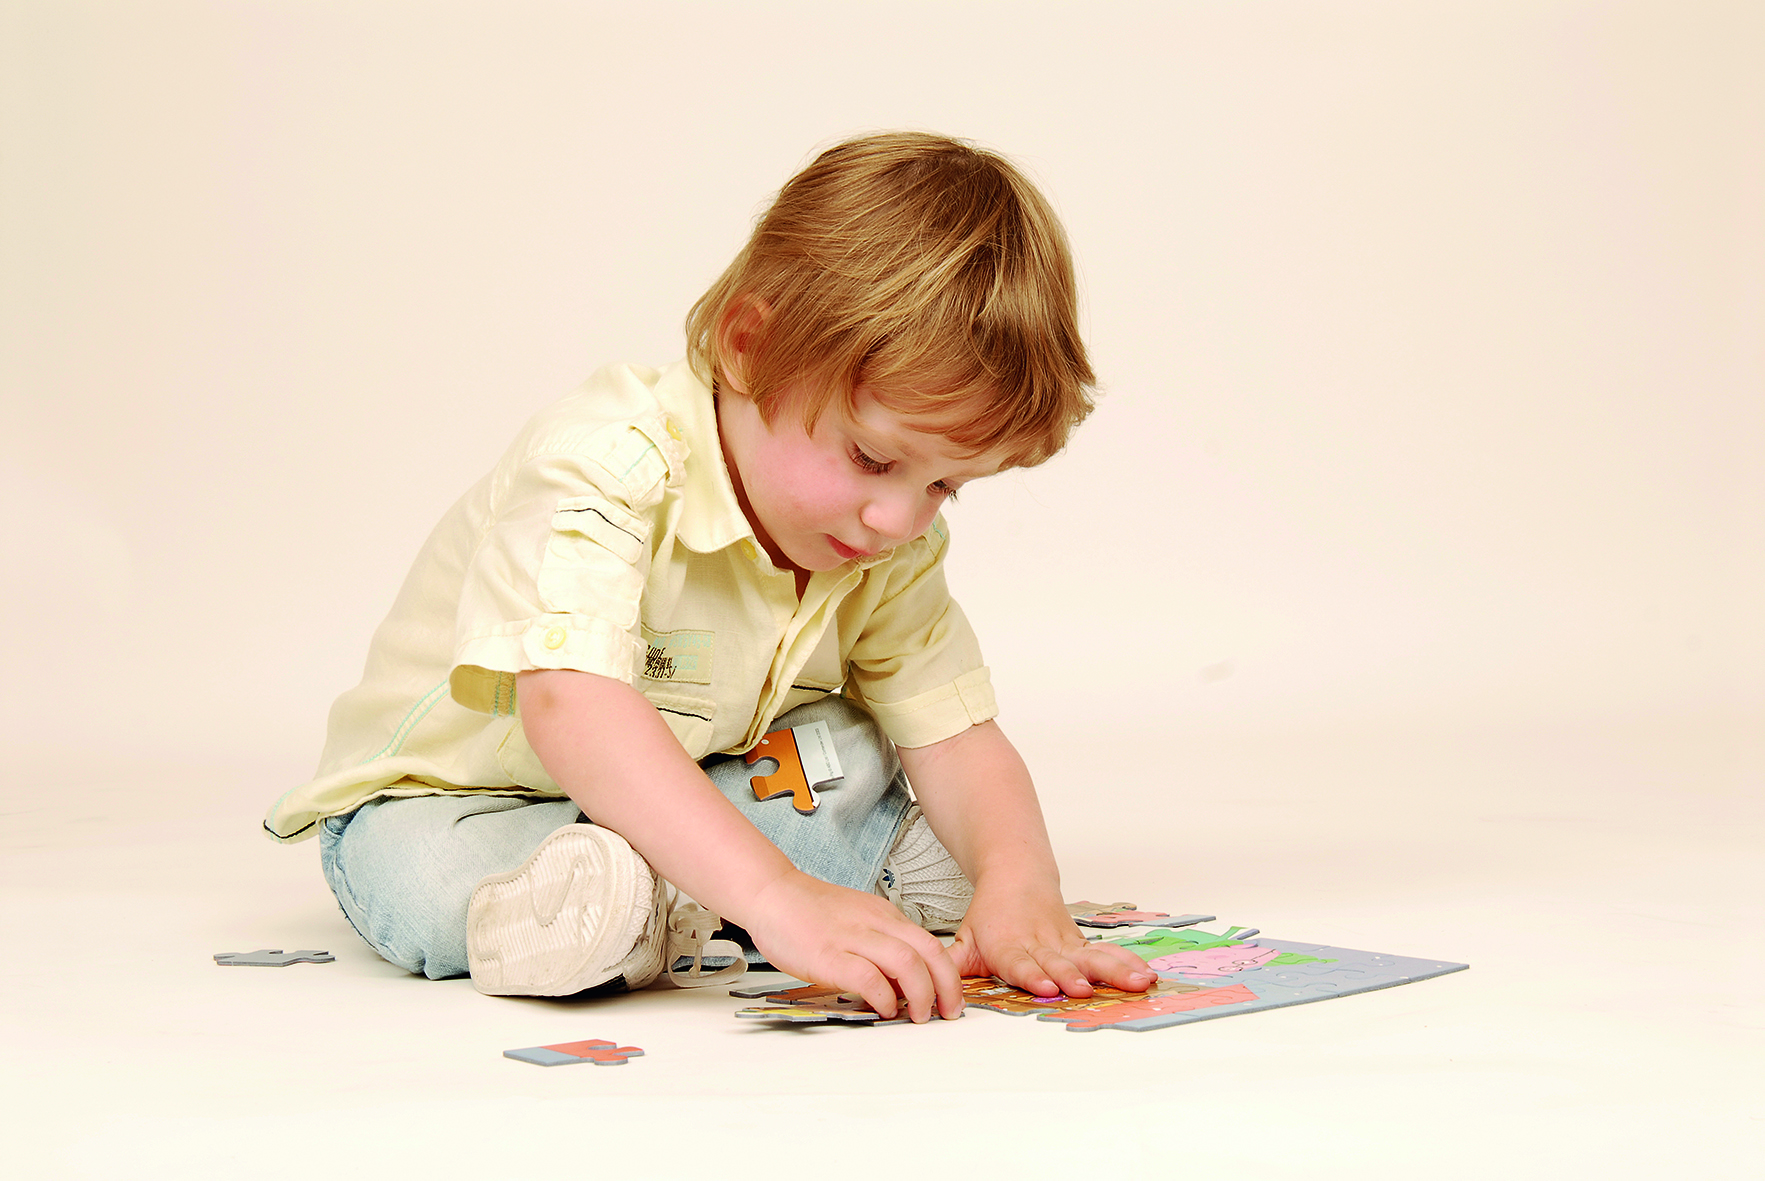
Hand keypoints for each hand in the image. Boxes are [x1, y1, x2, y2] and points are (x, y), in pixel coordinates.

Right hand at [741, 870, 965, 1022]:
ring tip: (920, 1016)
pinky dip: (883, 997)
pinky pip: (868, 977)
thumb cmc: (810, 912)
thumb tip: (903, 983)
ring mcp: (852, 938)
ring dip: (921, 994)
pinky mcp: (828, 955)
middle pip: (929, 952)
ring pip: (906, 963)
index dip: (949, 974)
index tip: (951, 997)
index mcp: (884, 915)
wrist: (772, 893)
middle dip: (947, 986)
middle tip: (949, 1012)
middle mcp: (874, 923)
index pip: (931, 943)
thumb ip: (881, 946)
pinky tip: (883, 1009)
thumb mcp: (857, 920)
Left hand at [945, 885, 1156, 997]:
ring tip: (1136, 983)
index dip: (1034, 976)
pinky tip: (1146, 975)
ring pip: (1090, 958)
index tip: (1047, 987)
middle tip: (1085, 990)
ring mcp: (1063, 944)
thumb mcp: (965, 938)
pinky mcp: (1080, 943)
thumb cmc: (989, 916)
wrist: (1015, 875)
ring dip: (1113, 971)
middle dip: (1072, 977)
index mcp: (1009, 946)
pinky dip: (1127, 963)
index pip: (1021, 964)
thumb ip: (951, 965)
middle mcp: (1039, 945)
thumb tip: (927, 989)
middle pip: (1058, 963)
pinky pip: (1106, 954)